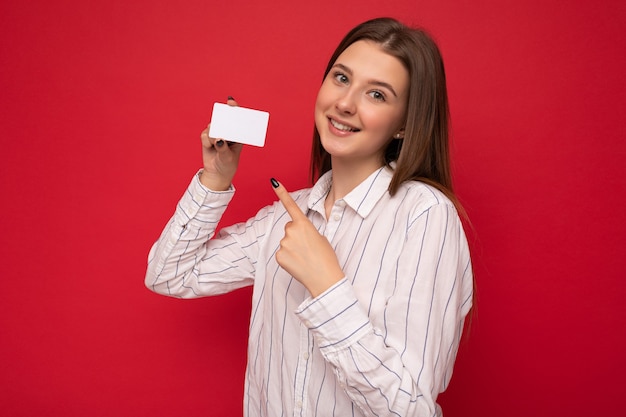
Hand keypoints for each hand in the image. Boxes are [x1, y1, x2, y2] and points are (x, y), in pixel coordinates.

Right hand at [199, 97, 243, 190]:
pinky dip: (207, 141)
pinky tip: (211, 147)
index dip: (234, 108)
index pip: (237, 118)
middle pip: (223, 118)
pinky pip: (205, 135)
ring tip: (217, 145)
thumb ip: (223, 149)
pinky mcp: (207, 137)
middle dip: (221, 117)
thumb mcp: (228, 157)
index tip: (231, 102)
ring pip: (212, 127)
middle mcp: (227, 131)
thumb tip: (218, 140)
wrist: (217, 173)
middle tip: (221, 122)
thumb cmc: (227, 164)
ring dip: (214, 135)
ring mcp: (216, 133)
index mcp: (237, 134)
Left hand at [271, 178, 344, 296]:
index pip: (291, 206)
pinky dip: (289, 258)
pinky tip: (298, 264)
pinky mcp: (278, 256)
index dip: (282, 193)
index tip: (273, 181)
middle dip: (296, 235)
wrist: (324, 279)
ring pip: (286, 241)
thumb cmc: (326, 258)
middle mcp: (291, 231)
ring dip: (293, 247)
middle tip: (308, 248)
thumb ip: (306, 231)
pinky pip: (282, 253)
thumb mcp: (320, 238)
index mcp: (304, 224)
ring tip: (305, 257)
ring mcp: (283, 244)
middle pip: (289, 228)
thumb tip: (297, 234)